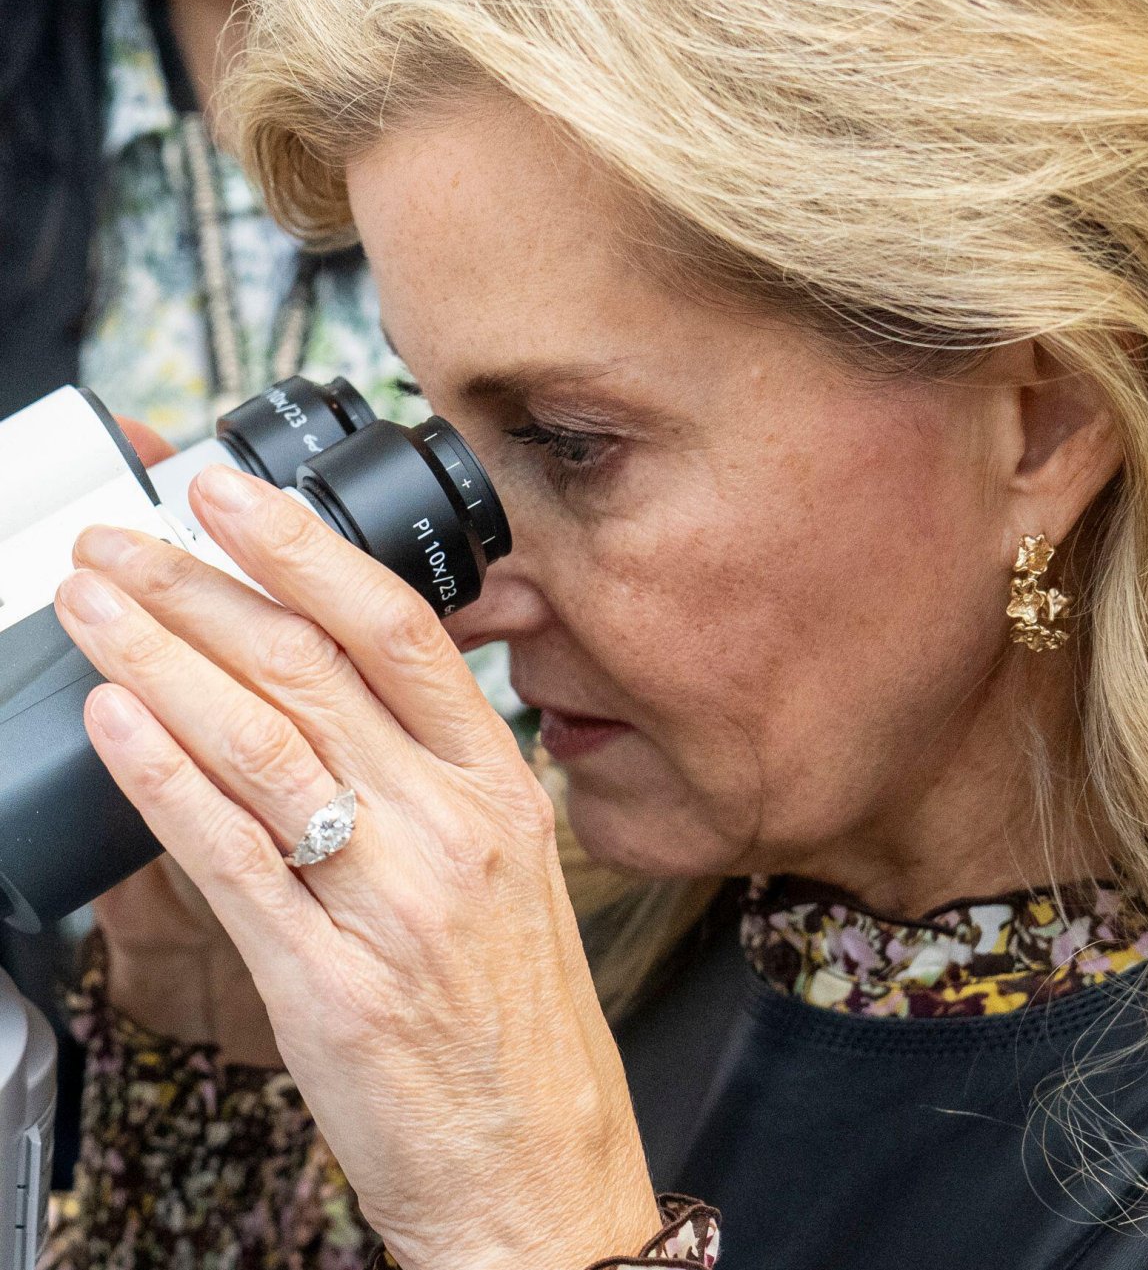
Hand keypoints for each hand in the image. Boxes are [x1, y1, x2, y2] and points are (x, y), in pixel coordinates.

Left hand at [54, 466, 659, 1269]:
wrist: (536, 1168)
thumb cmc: (516, 1016)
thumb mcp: (504, 864)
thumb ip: (421, 772)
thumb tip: (313, 689)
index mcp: (496, 786)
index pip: (397, 631)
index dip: (306, 551)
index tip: (232, 498)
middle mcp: (448, 828)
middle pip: (308, 669)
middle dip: (197, 590)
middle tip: (121, 543)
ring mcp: (390, 902)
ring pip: (259, 743)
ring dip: (160, 660)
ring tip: (91, 608)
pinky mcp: (326, 982)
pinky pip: (231, 857)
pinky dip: (163, 778)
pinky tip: (114, 720)